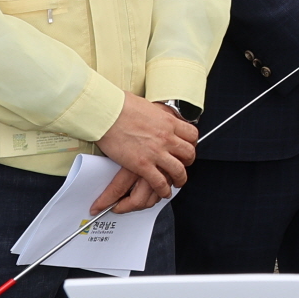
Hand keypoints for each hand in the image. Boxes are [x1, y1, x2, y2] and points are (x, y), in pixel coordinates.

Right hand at [93, 94, 196, 212]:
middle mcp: (166, 138)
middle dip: (188, 161)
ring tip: (177, 182)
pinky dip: (163, 190)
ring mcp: (156, 152)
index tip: (187, 146)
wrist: (107, 112)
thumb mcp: (147, 106)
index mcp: (169, 122)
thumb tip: (155, 115)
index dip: (191, 143)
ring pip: (179, 170)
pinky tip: (163, 192)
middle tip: (184, 164)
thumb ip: (156, 114)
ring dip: (180, 178)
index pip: (192, 135)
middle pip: (189, 153)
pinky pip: (159, 182)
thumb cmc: (121, 105)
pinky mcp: (142, 165)